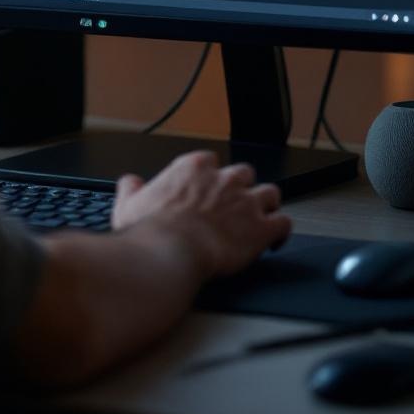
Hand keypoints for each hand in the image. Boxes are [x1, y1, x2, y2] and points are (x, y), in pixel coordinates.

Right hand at [111, 150, 289, 279]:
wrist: (170, 253)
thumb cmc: (150, 232)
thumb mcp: (129, 205)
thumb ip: (131, 189)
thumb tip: (130, 182)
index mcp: (193, 168)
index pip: (211, 160)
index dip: (212, 177)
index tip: (208, 190)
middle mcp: (223, 179)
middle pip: (244, 173)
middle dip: (242, 188)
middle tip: (235, 205)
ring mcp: (245, 202)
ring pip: (270, 193)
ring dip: (266, 206)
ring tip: (260, 219)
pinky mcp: (261, 228)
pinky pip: (284, 223)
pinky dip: (281, 232)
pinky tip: (275, 241)